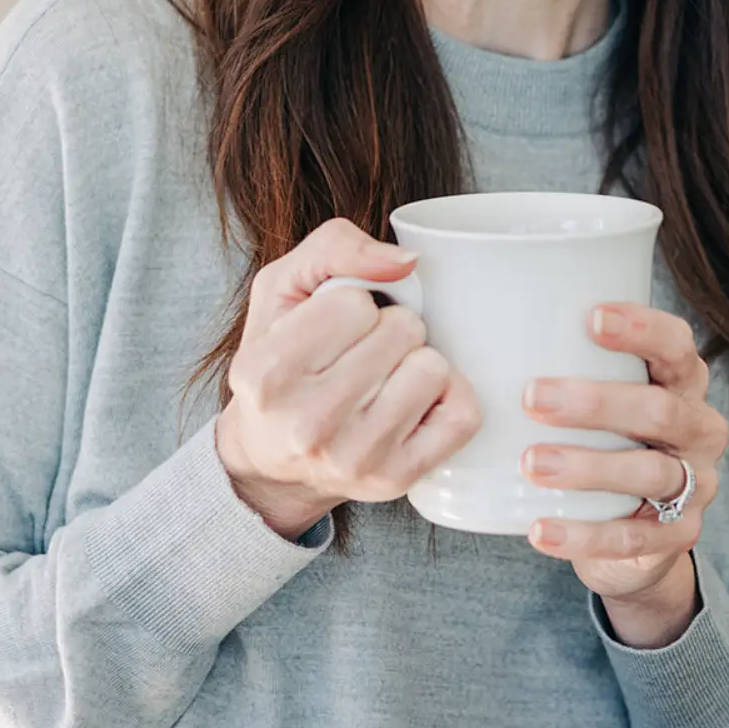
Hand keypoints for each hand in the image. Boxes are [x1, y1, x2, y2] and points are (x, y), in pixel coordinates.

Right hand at [215, 219, 480, 540]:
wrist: (273, 458)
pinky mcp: (396, 479)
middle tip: (362, 354)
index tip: (333, 330)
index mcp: (266, 372)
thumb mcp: (282, 291)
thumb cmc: (282, 364)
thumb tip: (406, 261)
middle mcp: (306, 424)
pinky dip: (448, 397)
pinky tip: (414, 402)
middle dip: (390, 328)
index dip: (352, 304)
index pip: (353, 302)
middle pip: (402, 330)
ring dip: (416, 361)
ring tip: (384, 378)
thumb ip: (333, 248)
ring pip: (433, 368)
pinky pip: (461, 414)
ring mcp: (354, 458)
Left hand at [521, 303, 728, 647]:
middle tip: (531, 397)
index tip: (590, 319)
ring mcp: (694, 486)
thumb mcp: (598, 399)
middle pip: (660, 410)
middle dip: (596, 402)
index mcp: (681, 382)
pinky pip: (632, 538)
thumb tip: (466, 318)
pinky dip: (583, 535)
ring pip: (649, 472)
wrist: (635, 539)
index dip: (641, 329)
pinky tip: (539, 529)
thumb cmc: (602, 440)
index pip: (676, 345)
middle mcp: (698, 428)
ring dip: (587, 466)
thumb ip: (561, 362)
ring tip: (530, 463)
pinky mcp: (677, 537)